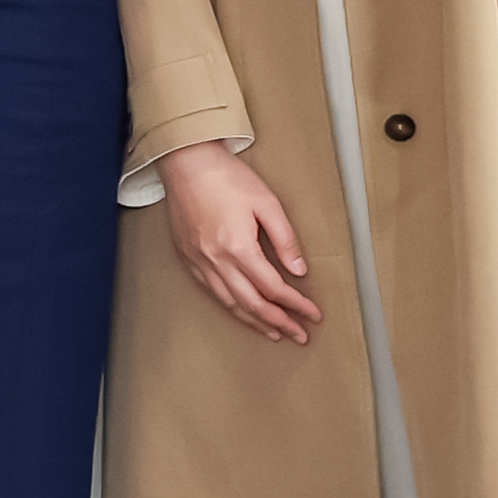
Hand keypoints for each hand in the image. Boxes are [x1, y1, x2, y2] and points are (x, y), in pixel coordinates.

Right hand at [159, 137, 318, 343]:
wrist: (186, 163)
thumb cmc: (225, 177)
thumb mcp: (267, 203)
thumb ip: (285, 239)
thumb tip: (298, 269)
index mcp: (238, 247)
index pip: (273, 287)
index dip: (296, 304)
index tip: (312, 314)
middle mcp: (215, 259)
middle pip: (252, 303)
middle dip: (279, 322)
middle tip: (298, 334)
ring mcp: (198, 260)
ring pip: (229, 302)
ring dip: (254, 321)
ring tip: (273, 331)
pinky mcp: (187, 256)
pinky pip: (210, 291)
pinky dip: (229, 306)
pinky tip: (240, 310)